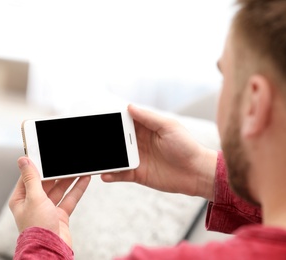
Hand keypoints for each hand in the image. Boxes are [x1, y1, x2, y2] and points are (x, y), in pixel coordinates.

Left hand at [9, 157, 89, 247]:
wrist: (50, 250)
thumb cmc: (37, 228)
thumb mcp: (34, 197)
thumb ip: (32, 178)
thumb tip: (23, 160)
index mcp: (21, 198)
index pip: (29, 177)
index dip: (38, 166)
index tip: (45, 154)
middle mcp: (33, 203)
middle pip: (46, 182)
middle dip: (56, 172)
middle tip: (65, 161)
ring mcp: (47, 209)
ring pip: (59, 189)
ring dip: (69, 179)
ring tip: (78, 167)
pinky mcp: (60, 215)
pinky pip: (69, 198)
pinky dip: (77, 189)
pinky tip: (84, 179)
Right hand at [101, 105, 216, 200]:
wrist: (196, 173)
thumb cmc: (186, 146)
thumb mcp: (169, 127)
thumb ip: (149, 118)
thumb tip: (129, 106)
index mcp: (145, 128)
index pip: (124, 121)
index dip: (112, 118)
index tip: (99, 116)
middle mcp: (138, 142)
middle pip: (116, 139)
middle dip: (103, 139)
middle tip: (90, 139)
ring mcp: (136, 158)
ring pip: (115, 156)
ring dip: (104, 158)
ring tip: (92, 159)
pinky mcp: (137, 174)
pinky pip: (120, 174)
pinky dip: (111, 174)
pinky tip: (105, 174)